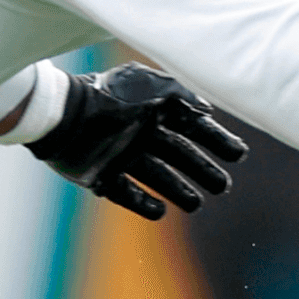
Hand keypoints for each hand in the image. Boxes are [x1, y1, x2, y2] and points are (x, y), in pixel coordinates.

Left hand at [25, 63, 247, 219]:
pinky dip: (144, 203)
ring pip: (158, 177)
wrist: (60, 113)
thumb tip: (207, 111)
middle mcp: (141, 133)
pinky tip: (161, 212)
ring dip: (178, 190)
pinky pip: (128, 193)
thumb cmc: (107, 94)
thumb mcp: (150, 86)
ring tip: (197, 203)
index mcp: (154, 110)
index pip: (193, 128)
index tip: (238, 155)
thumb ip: (181, 96)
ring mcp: (121, 155)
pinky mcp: (101, 175)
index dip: (216, 140)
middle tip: (223, 185)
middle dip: (202, 170)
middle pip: (179, 156)